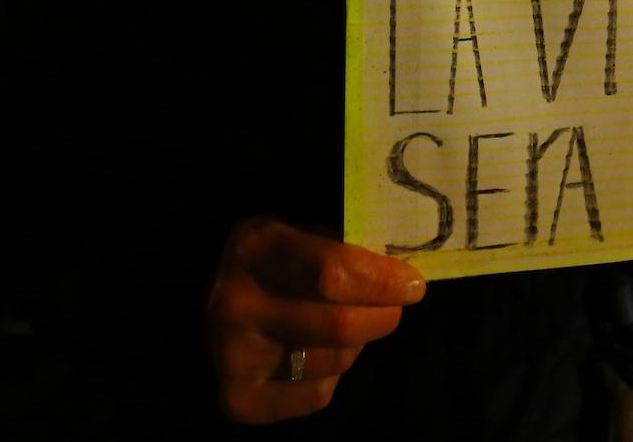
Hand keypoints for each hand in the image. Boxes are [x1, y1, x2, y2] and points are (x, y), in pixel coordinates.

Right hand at [206, 217, 425, 422]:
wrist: (220, 298)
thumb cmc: (280, 259)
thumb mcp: (305, 233)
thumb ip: (347, 250)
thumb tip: (401, 277)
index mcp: (256, 248)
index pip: (333, 273)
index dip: (382, 281)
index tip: (412, 285)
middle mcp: (237, 304)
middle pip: (340, 326)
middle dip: (384, 316)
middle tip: (396, 307)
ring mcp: (233, 356)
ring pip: (335, 361)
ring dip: (359, 343)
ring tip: (348, 324)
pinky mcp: (237, 400)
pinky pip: (316, 395)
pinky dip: (333, 376)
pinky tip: (319, 352)